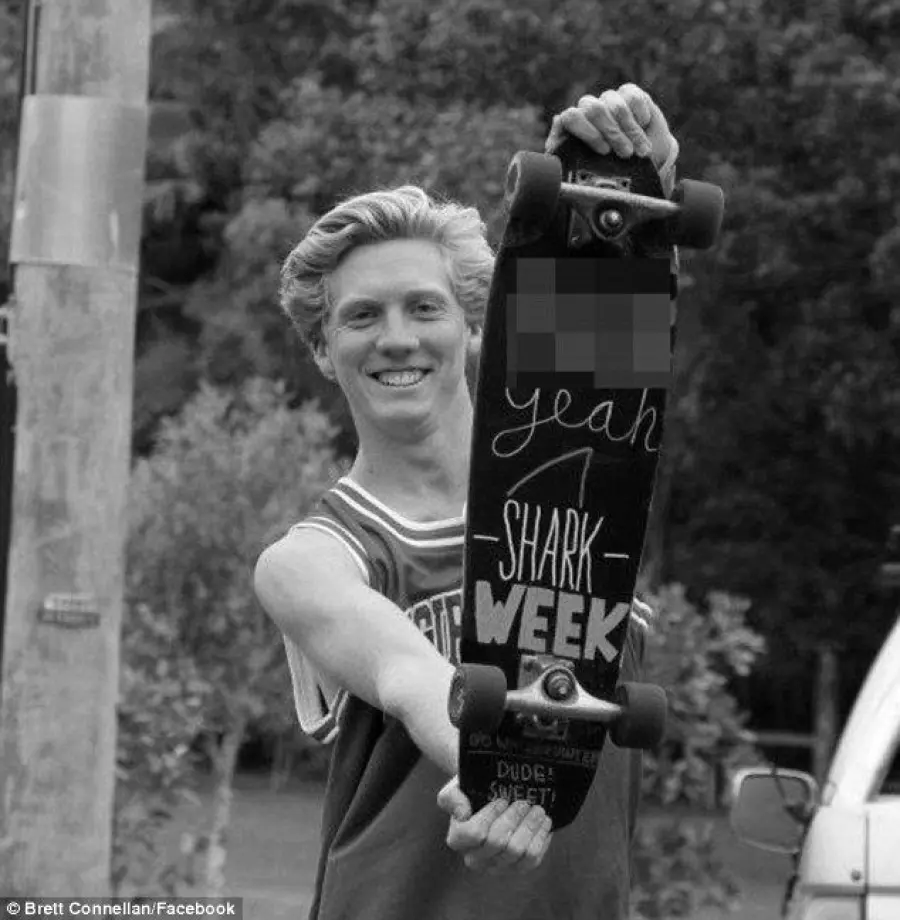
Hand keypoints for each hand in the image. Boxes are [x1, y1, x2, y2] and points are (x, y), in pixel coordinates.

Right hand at [437, 777, 552, 873]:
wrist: (488, 796)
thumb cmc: (471, 790)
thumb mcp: (455, 787)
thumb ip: (451, 798)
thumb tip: (463, 813)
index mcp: (458, 839)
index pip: (473, 833)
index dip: (490, 816)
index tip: (502, 800)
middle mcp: (475, 858)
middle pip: (498, 843)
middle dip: (514, 820)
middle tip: (524, 802)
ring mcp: (497, 866)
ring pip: (517, 852)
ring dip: (530, 829)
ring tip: (538, 810)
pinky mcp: (517, 868)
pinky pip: (532, 860)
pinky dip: (540, 840)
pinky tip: (545, 824)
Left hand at [545, 83, 678, 190]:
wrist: (644, 172)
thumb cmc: (611, 179)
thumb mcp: (587, 179)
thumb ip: (566, 157)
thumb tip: (558, 120)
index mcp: (570, 130)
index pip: (570, 117)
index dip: (587, 132)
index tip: (604, 152)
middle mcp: (586, 112)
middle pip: (594, 109)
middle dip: (612, 133)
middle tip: (626, 154)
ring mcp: (607, 102)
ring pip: (616, 105)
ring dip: (631, 132)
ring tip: (641, 152)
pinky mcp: (628, 95)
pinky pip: (633, 97)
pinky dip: (641, 116)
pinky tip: (644, 129)